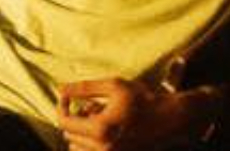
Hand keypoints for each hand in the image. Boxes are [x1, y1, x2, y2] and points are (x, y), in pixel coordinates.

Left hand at [57, 78, 220, 150]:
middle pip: (69, 136)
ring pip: (77, 149)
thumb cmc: (143, 99)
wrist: (170, 119)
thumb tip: (60, 89)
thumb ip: (84, 88)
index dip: (61, 108)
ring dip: (81, 133)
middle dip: (75, 119)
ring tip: (98, 119)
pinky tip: (104, 130)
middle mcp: (103, 148)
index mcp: (100, 129)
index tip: (67, 98)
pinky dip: (91, 143)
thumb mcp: (113, 86)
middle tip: (91, 106)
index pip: (64, 123)